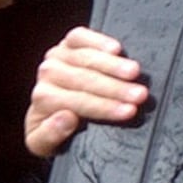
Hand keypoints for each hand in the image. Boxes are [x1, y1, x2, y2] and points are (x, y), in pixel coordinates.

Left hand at [24, 27, 149, 158]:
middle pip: (83, 79)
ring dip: (113, 65)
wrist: (51, 111)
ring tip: (136, 73)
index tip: (129, 111)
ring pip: (85, 58)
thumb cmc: (55, 131)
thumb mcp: (45, 146)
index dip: (104, 107)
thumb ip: (49, 137)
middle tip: (140, 94)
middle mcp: (46, 74)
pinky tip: (117, 49)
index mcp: (42, 100)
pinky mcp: (68, 41)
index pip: (75, 102)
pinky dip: (98, 41)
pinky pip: (79, 36)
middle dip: (115, 88)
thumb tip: (66, 118)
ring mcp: (57, 55)